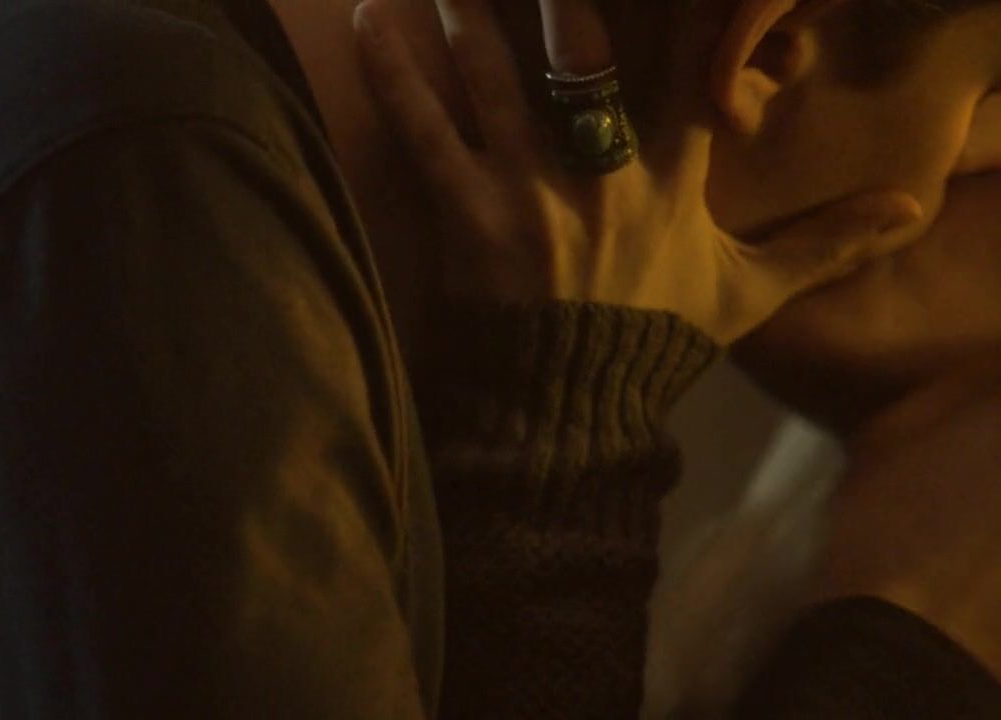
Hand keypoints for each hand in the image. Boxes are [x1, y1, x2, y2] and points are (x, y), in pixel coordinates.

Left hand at [352, 0, 923, 344]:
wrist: (569, 414)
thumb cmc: (651, 344)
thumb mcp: (747, 292)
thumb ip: (824, 243)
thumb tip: (911, 208)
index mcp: (672, 180)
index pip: (691, 71)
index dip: (690, 14)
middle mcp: (602, 173)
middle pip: (590, 55)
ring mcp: (530, 192)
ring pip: (500, 78)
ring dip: (474, 13)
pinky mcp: (468, 217)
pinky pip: (427, 133)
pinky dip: (396, 76)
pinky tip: (372, 23)